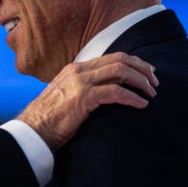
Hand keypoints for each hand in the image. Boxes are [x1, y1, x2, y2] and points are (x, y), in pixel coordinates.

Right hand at [17, 52, 158, 149]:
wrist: (33, 129)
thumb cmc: (49, 118)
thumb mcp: (67, 96)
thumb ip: (83, 89)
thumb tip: (104, 92)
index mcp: (75, 68)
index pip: (111, 57)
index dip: (133, 62)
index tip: (147, 73)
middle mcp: (79, 71)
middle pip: (119, 60)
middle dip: (142, 69)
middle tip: (155, 82)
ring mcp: (80, 83)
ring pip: (120, 72)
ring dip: (140, 81)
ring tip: (151, 93)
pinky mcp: (83, 98)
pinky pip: (115, 92)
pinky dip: (132, 97)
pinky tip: (141, 104)